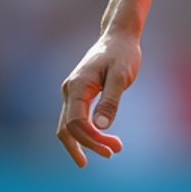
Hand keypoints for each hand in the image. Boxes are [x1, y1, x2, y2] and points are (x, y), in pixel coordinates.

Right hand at [57, 31, 141, 165]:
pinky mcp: (78, 94)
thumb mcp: (121, 77)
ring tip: (111, 152)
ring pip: (68, 126)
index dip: (91, 140)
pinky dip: (85, 133)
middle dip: (90, 144)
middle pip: (68, 129)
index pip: (76, 123)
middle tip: (114, 153)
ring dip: (86, 142)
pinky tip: (100, 139)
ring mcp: (71, 93)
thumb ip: (111, 101)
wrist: (118, 38)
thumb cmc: (122, 55)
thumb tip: (101, 127)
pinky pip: (74, 119)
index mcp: (77, 86)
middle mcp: (69, 90)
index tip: (112, 149)